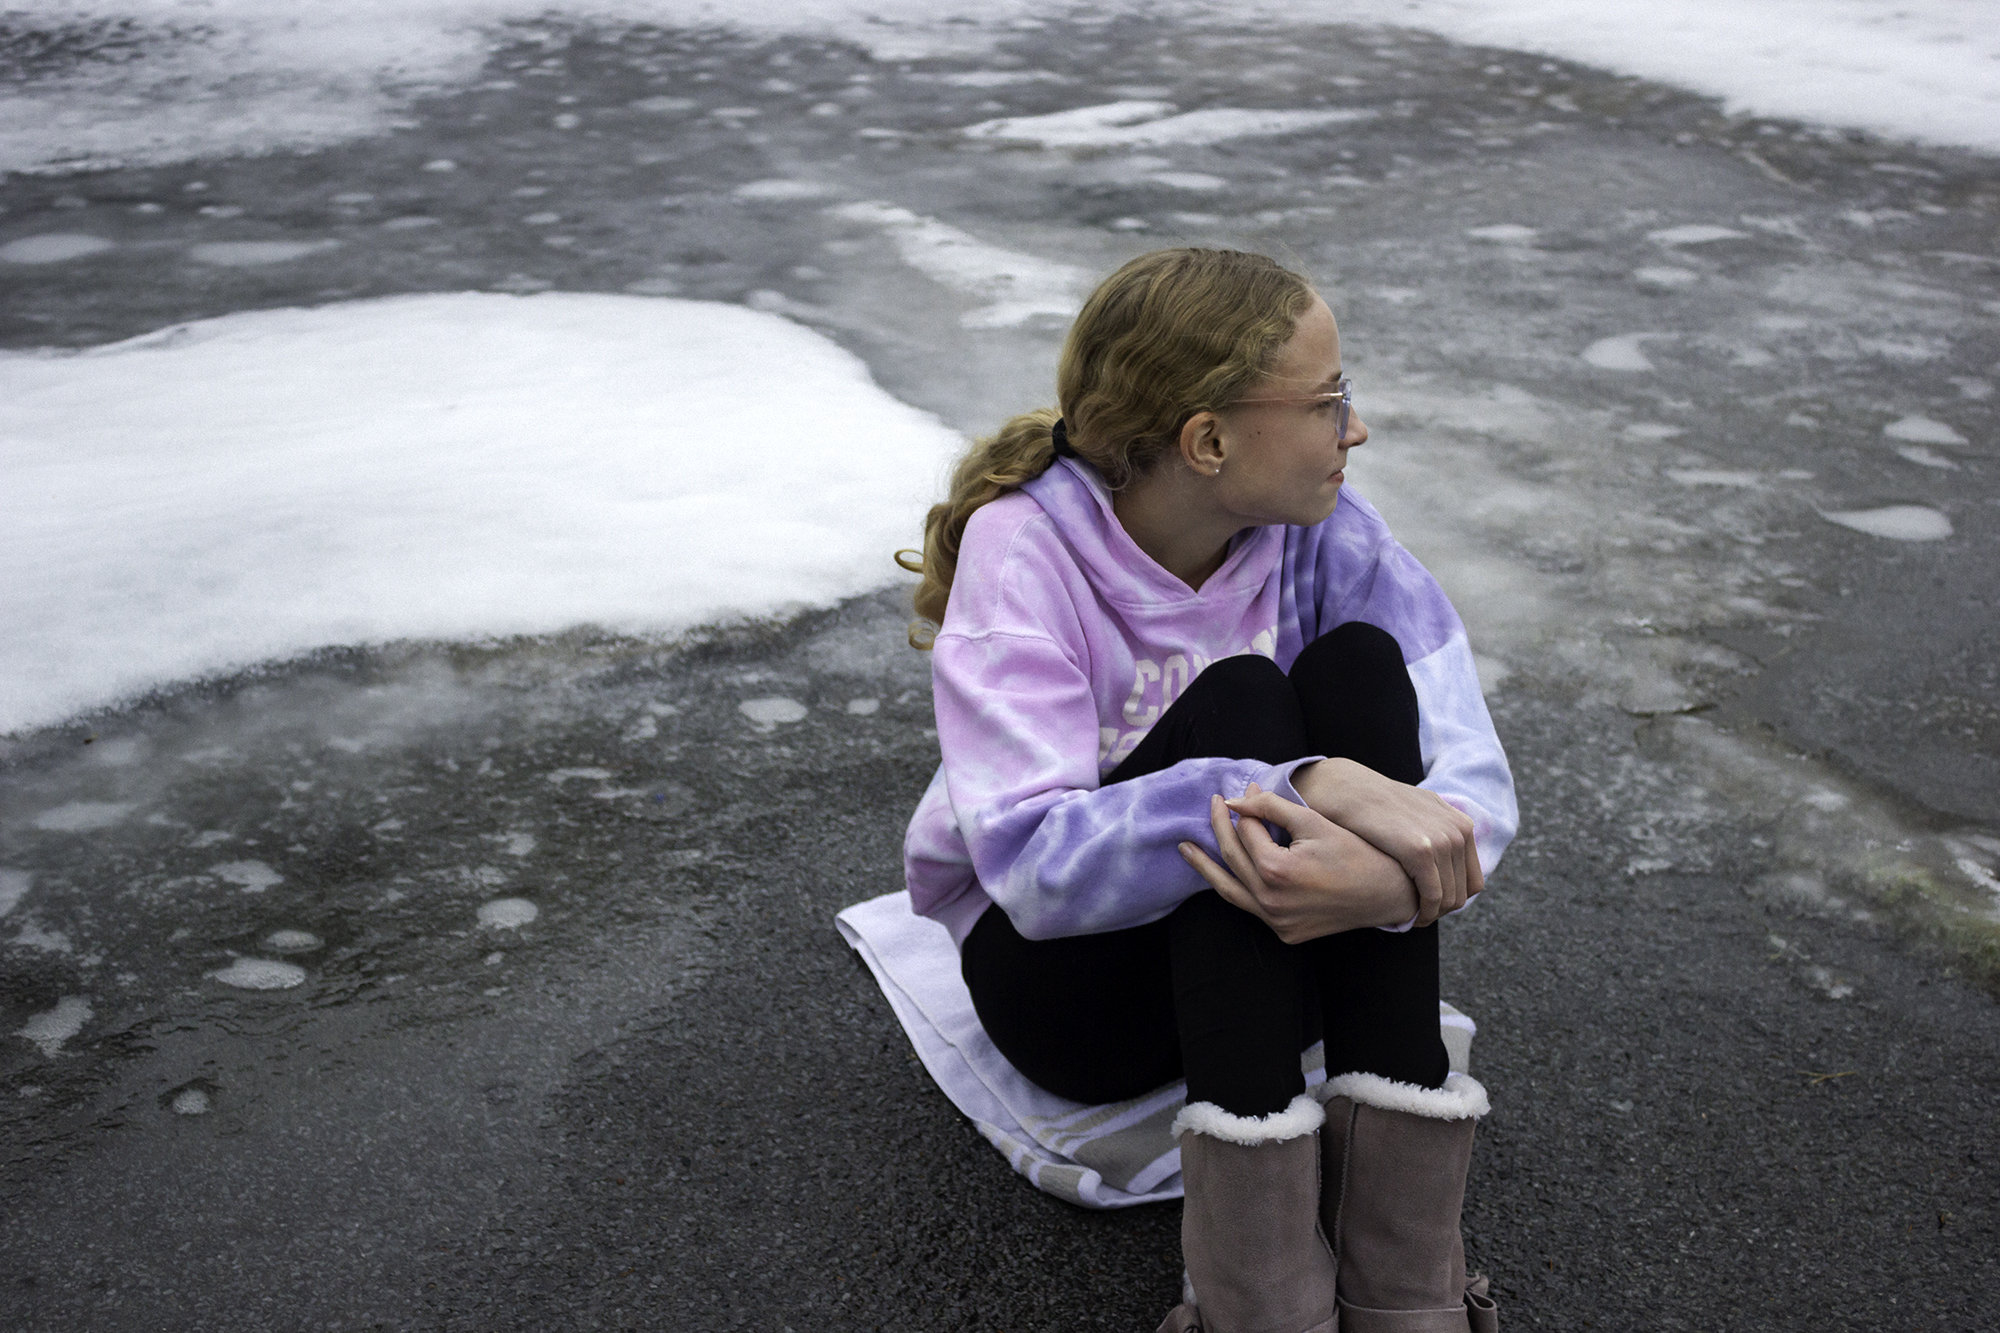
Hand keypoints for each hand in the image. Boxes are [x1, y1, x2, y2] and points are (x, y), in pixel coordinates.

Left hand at [1177, 783, 1421, 942]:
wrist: (1388, 893)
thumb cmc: (1355, 852)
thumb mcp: (1313, 822)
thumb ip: (1271, 808)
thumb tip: (1237, 800)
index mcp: (1276, 871)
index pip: (1247, 832)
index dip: (1247, 807)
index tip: (1246, 789)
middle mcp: (1270, 902)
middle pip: (1233, 858)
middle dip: (1219, 828)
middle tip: (1212, 805)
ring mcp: (1276, 922)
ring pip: (1229, 890)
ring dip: (1205, 867)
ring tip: (1185, 848)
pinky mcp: (1285, 934)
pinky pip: (1249, 908)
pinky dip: (1234, 888)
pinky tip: (1222, 874)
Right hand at [1292, 759, 1481, 924]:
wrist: (1347, 788)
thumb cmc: (1375, 804)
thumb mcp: (1417, 811)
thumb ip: (1435, 831)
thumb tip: (1440, 857)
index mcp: (1461, 824)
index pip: (1473, 880)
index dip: (1454, 899)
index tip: (1430, 908)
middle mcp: (1458, 831)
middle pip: (1464, 892)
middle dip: (1441, 910)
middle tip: (1418, 918)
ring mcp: (1442, 840)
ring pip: (1450, 898)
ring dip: (1431, 914)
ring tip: (1410, 919)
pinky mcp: (1421, 850)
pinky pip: (1432, 896)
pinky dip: (1422, 912)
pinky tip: (1406, 916)